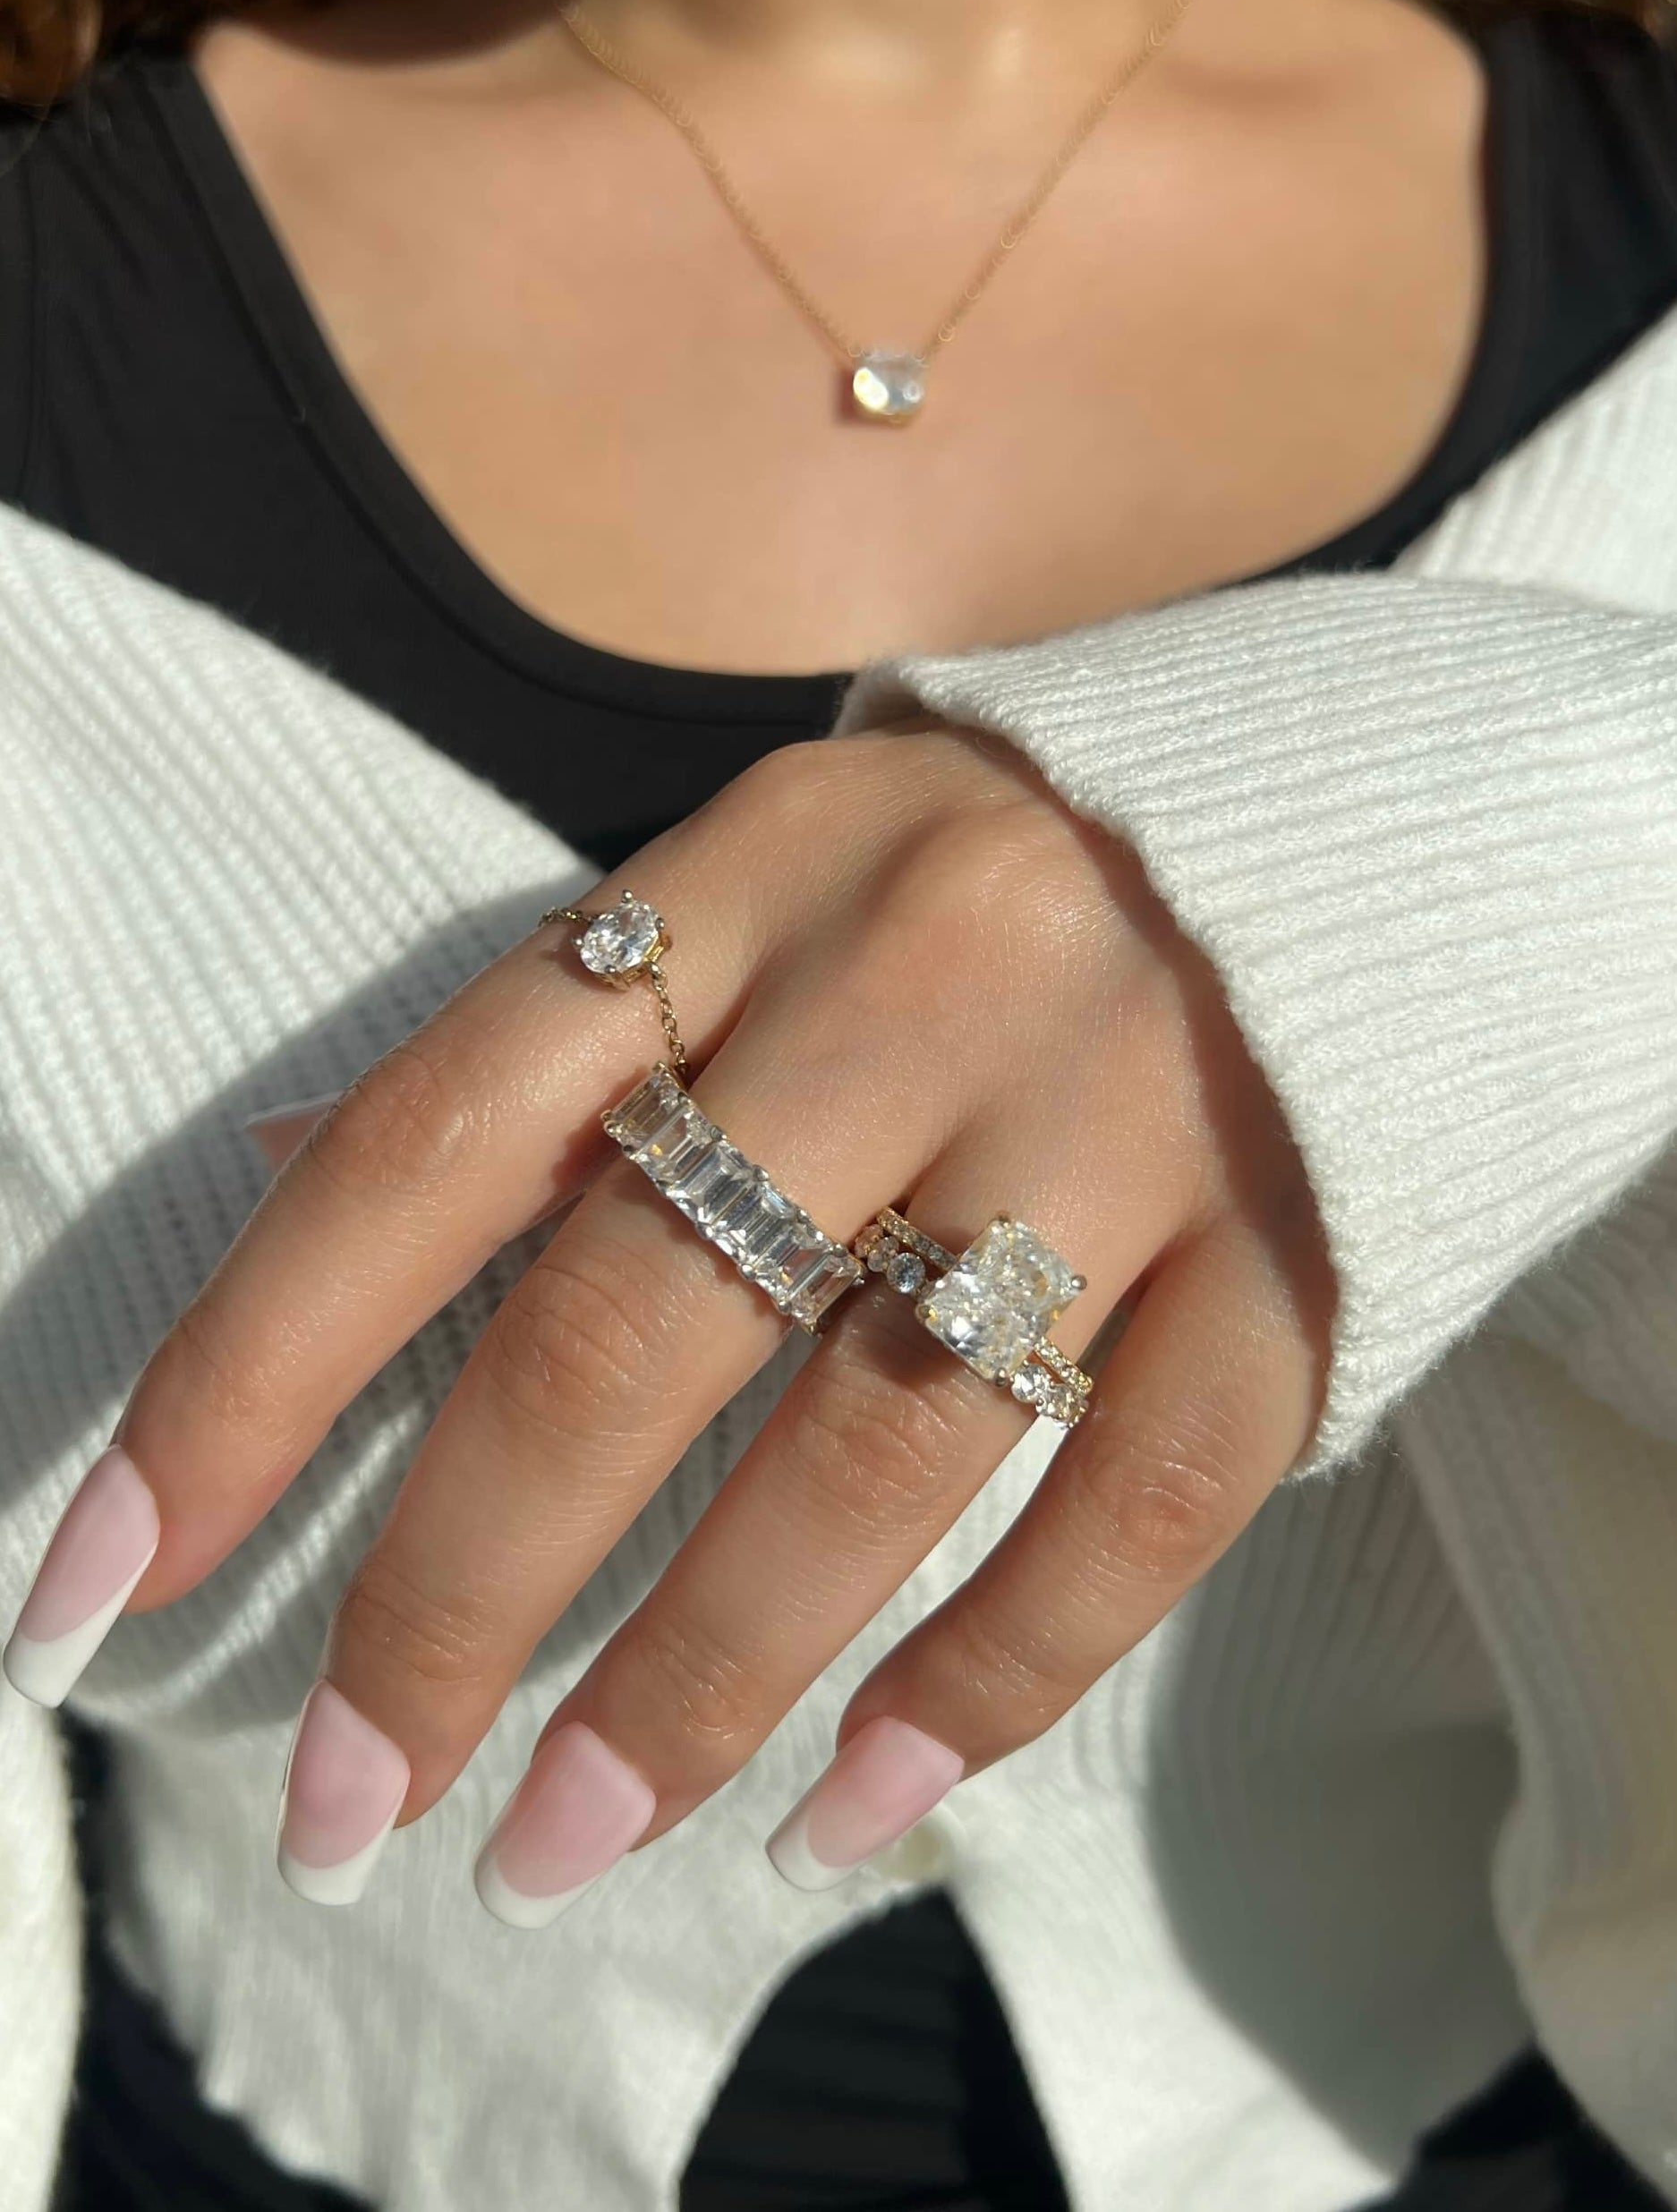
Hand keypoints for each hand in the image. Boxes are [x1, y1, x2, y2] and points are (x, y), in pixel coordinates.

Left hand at [10, 724, 1331, 1915]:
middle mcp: (919, 985)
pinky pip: (1133, 1504)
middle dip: (452, 1598)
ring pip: (872, 1451)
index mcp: (741, 881)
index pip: (433, 1141)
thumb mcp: (750, 890)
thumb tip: (273, 1196)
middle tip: (343, 1802)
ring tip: (555, 1843)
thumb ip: (553, 1043)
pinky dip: (986, 1680)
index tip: (102, 1578)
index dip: (247, 1372)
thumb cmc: (973, 876)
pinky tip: (849, 1805)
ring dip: (688, 1685)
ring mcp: (1119, 1121)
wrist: (1339, 816)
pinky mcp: (1289, 1250)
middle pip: (628, 1330)